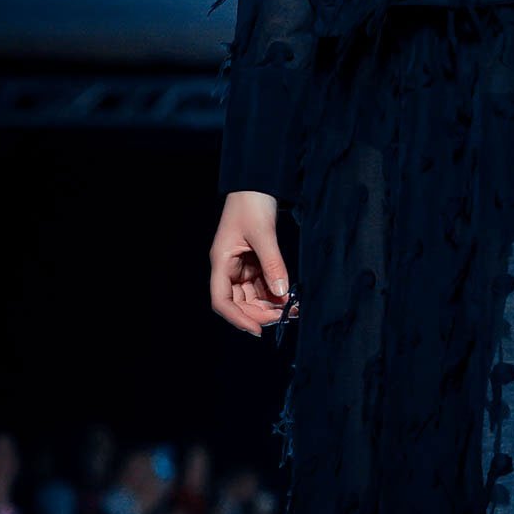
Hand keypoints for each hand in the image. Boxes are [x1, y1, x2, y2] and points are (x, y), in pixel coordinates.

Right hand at [210, 192, 293, 338]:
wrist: (257, 184)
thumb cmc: (252, 203)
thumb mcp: (263, 233)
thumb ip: (273, 263)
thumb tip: (281, 292)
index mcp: (221, 262)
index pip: (222, 300)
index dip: (237, 318)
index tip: (258, 330)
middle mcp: (228, 268)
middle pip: (238, 303)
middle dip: (260, 313)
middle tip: (285, 318)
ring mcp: (241, 266)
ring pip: (252, 297)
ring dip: (270, 306)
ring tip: (293, 309)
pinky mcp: (254, 263)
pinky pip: (262, 285)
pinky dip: (275, 293)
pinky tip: (289, 298)